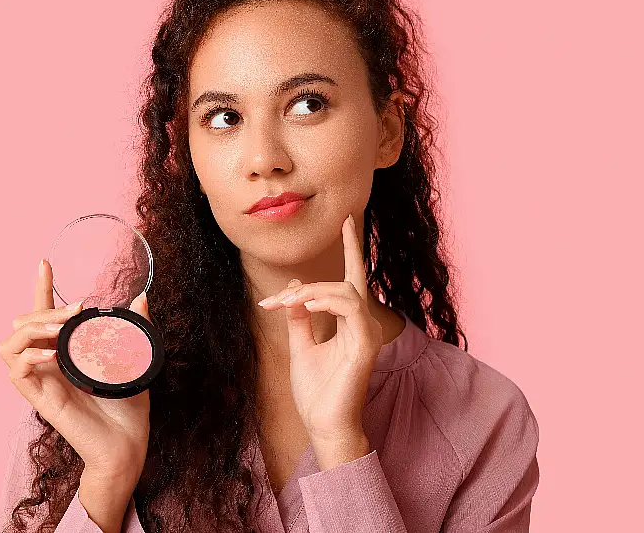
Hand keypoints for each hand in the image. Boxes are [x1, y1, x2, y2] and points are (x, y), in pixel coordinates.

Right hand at [0, 259, 151, 483]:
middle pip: (21, 324)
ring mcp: (41, 381)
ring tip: (60, 329)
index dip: (41, 288)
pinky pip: (16, 371)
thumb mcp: (134, 359)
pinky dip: (28, 355)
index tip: (45, 262)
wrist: (127, 445)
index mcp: (64, 353)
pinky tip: (51, 352)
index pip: (43, 315)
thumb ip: (135, 328)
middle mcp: (48, 364)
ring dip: (31, 329)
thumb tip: (141, 297)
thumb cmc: (127, 409)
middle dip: (42, 308)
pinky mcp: (40, 399)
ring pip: (8, 345)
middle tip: (75, 310)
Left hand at [257, 214, 381, 453]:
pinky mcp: (366, 344)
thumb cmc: (316, 391)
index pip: (353, 278)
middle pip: (348, 280)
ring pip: (346, 290)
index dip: (352, 248)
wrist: (323, 423)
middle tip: (276, 299)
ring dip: (311, 292)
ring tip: (284, 305)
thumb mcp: (300, 346)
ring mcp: (368, 333)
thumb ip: (299, 317)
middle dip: (313, 281)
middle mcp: (363, 323)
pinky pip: (350, 307)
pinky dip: (326, 301)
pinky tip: (306, 307)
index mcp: (350, 322)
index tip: (347, 220)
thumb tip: (294, 288)